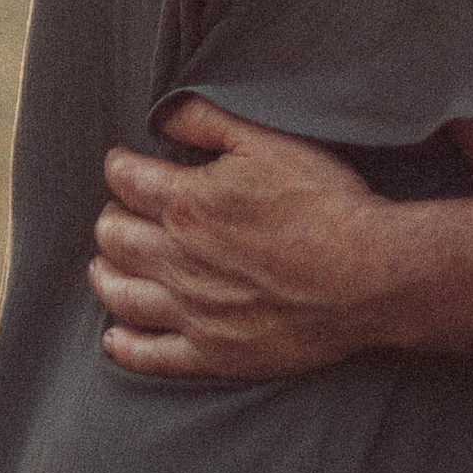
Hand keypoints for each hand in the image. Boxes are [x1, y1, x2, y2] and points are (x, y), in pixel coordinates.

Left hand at [91, 96, 392, 378]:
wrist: (367, 274)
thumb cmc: (324, 202)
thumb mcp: (269, 141)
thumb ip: (208, 122)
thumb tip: (163, 117)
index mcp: (187, 203)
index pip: (124, 180)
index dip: (120, 166)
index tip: (125, 164)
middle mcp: (177, 259)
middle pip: (113, 237)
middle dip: (111, 218)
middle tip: (121, 213)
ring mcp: (191, 311)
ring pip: (119, 294)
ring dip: (105, 275)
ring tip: (106, 265)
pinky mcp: (211, 352)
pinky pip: (147, 355)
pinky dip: (123, 344)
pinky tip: (116, 335)